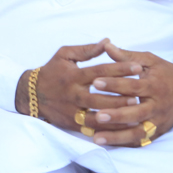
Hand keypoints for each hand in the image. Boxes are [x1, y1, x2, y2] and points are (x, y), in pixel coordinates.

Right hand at [14, 40, 141, 131]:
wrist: (32, 94)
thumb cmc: (52, 71)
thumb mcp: (65, 55)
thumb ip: (87, 50)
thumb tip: (108, 41)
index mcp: (75, 75)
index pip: (101, 71)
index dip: (120, 68)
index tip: (138, 67)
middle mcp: (75, 94)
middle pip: (101, 97)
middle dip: (121, 96)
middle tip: (140, 94)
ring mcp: (74, 111)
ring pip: (99, 116)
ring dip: (117, 115)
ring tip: (135, 113)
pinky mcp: (73, 123)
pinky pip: (93, 129)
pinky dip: (108, 130)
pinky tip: (122, 128)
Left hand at [83, 41, 172, 146]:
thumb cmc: (163, 72)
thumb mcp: (148, 60)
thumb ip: (126, 56)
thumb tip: (106, 45)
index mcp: (153, 85)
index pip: (132, 85)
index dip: (114, 84)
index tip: (95, 82)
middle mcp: (156, 105)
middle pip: (136, 112)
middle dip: (117, 115)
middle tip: (97, 116)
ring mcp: (158, 121)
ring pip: (138, 131)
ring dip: (118, 136)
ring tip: (98, 138)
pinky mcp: (158, 131)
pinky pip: (141, 140)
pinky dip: (126, 143)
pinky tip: (109, 145)